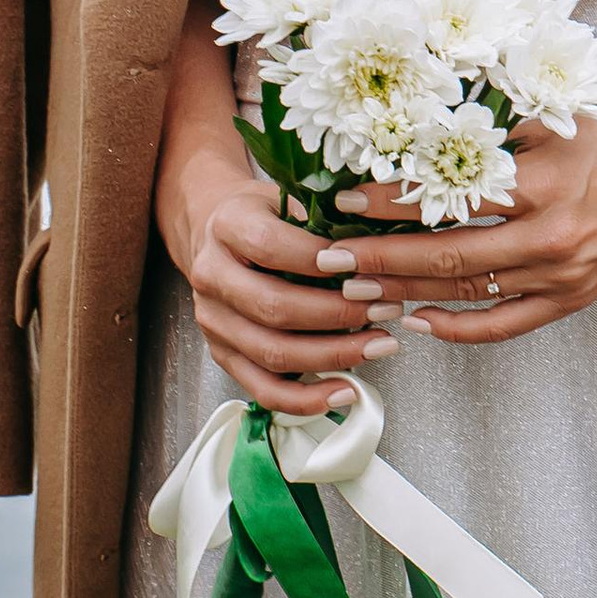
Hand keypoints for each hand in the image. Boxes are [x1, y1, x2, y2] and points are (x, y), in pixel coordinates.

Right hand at [156, 138, 399, 418]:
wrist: (214, 233)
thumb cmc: (265, 215)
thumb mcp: (288, 197)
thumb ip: (324, 218)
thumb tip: (379, 246)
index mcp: (227, 227)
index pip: (270, 247)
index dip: (318, 260)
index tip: (365, 266)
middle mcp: (211, 277)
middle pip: (275, 307)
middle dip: (339, 313)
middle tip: (386, 308)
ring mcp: (213, 322)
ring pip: (272, 353)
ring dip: (334, 355)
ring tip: (380, 345)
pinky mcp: (222, 354)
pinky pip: (263, 389)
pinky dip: (306, 399)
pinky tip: (345, 391)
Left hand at [327, 50, 596, 344]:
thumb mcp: (560, 118)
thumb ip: (496, 132)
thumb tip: (418, 139)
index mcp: (546, 180)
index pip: (450, 198)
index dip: (391, 203)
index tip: (344, 202)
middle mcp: (553, 234)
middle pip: (448, 255)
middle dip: (381, 258)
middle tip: (330, 259)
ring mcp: (564, 273)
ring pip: (469, 292)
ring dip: (407, 293)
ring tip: (358, 292)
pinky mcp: (576, 297)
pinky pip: (507, 324)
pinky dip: (460, 328)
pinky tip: (420, 322)